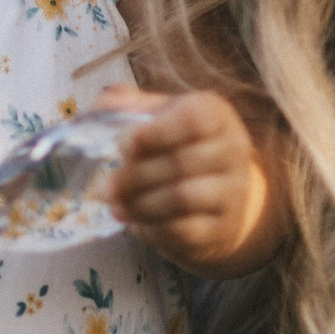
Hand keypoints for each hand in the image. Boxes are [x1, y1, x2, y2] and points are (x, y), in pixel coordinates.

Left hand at [97, 85, 284, 276]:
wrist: (217, 195)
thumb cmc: (180, 146)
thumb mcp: (160, 118)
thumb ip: (130, 106)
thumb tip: (101, 104)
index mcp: (215, 114)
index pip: (193, 118)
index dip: (154, 132)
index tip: (123, 145)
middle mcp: (232, 149)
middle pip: (182, 162)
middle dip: (135, 176)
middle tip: (104, 186)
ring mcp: (233, 190)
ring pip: (184, 197)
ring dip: (140, 203)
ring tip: (114, 204)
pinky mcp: (223, 226)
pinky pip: (184, 229)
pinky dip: (151, 226)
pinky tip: (132, 220)